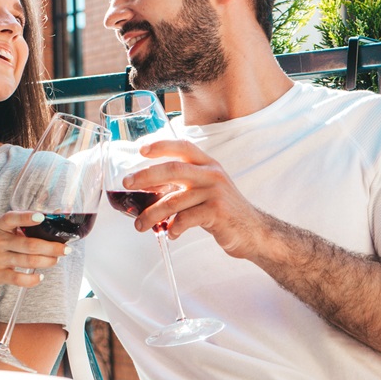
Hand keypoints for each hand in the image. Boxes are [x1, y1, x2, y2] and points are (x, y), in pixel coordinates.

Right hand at [0, 211, 70, 288]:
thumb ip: (15, 228)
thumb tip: (45, 226)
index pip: (13, 218)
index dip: (27, 217)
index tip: (41, 217)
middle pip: (30, 244)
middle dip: (53, 248)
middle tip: (66, 249)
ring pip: (29, 261)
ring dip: (48, 262)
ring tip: (55, 261)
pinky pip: (20, 279)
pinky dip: (33, 279)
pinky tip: (39, 277)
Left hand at [122, 139, 265, 258]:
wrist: (254, 231)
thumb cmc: (223, 210)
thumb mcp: (206, 189)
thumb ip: (182, 184)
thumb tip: (145, 187)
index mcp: (207, 165)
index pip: (183, 147)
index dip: (161, 145)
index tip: (141, 149)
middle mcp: (212, 174)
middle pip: (172, 170)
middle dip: (145, 176)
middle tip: (127, 184)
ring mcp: (215, 193)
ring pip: (174, 200)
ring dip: (152, 214)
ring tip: (140, 225)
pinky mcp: (217, 213)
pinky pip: (185, 219)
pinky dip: (173, 228)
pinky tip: (171, 233)